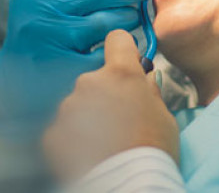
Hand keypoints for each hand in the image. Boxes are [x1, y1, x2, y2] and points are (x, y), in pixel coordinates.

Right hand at [0, 0, 159, 139]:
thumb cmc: (45, 33)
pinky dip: (119, 48)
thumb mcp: (55, 0)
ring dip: (127, 17)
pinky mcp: (62, 70)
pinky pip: (104, 54)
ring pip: (105, 23)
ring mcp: (50, 42)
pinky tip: (124, 46)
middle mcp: (40, 12)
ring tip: (133, 17)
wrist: (18, 82)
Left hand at [42, 30, 179, 181]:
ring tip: (105, 142)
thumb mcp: (165, 116)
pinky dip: (74, 138)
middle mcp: (90, 83)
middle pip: (97, 78)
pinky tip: (90, 154)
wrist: (127, 186)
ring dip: (89, 116)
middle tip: (121, 120)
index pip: (117, 40)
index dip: (123, 49)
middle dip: (106, 93)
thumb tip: (145, 79)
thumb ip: (151, 91)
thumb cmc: (153, 151)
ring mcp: (68, 107)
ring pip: (79, 103)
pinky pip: (64, 128)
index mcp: (121, 74)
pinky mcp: (53, 133)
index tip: (127, 61)